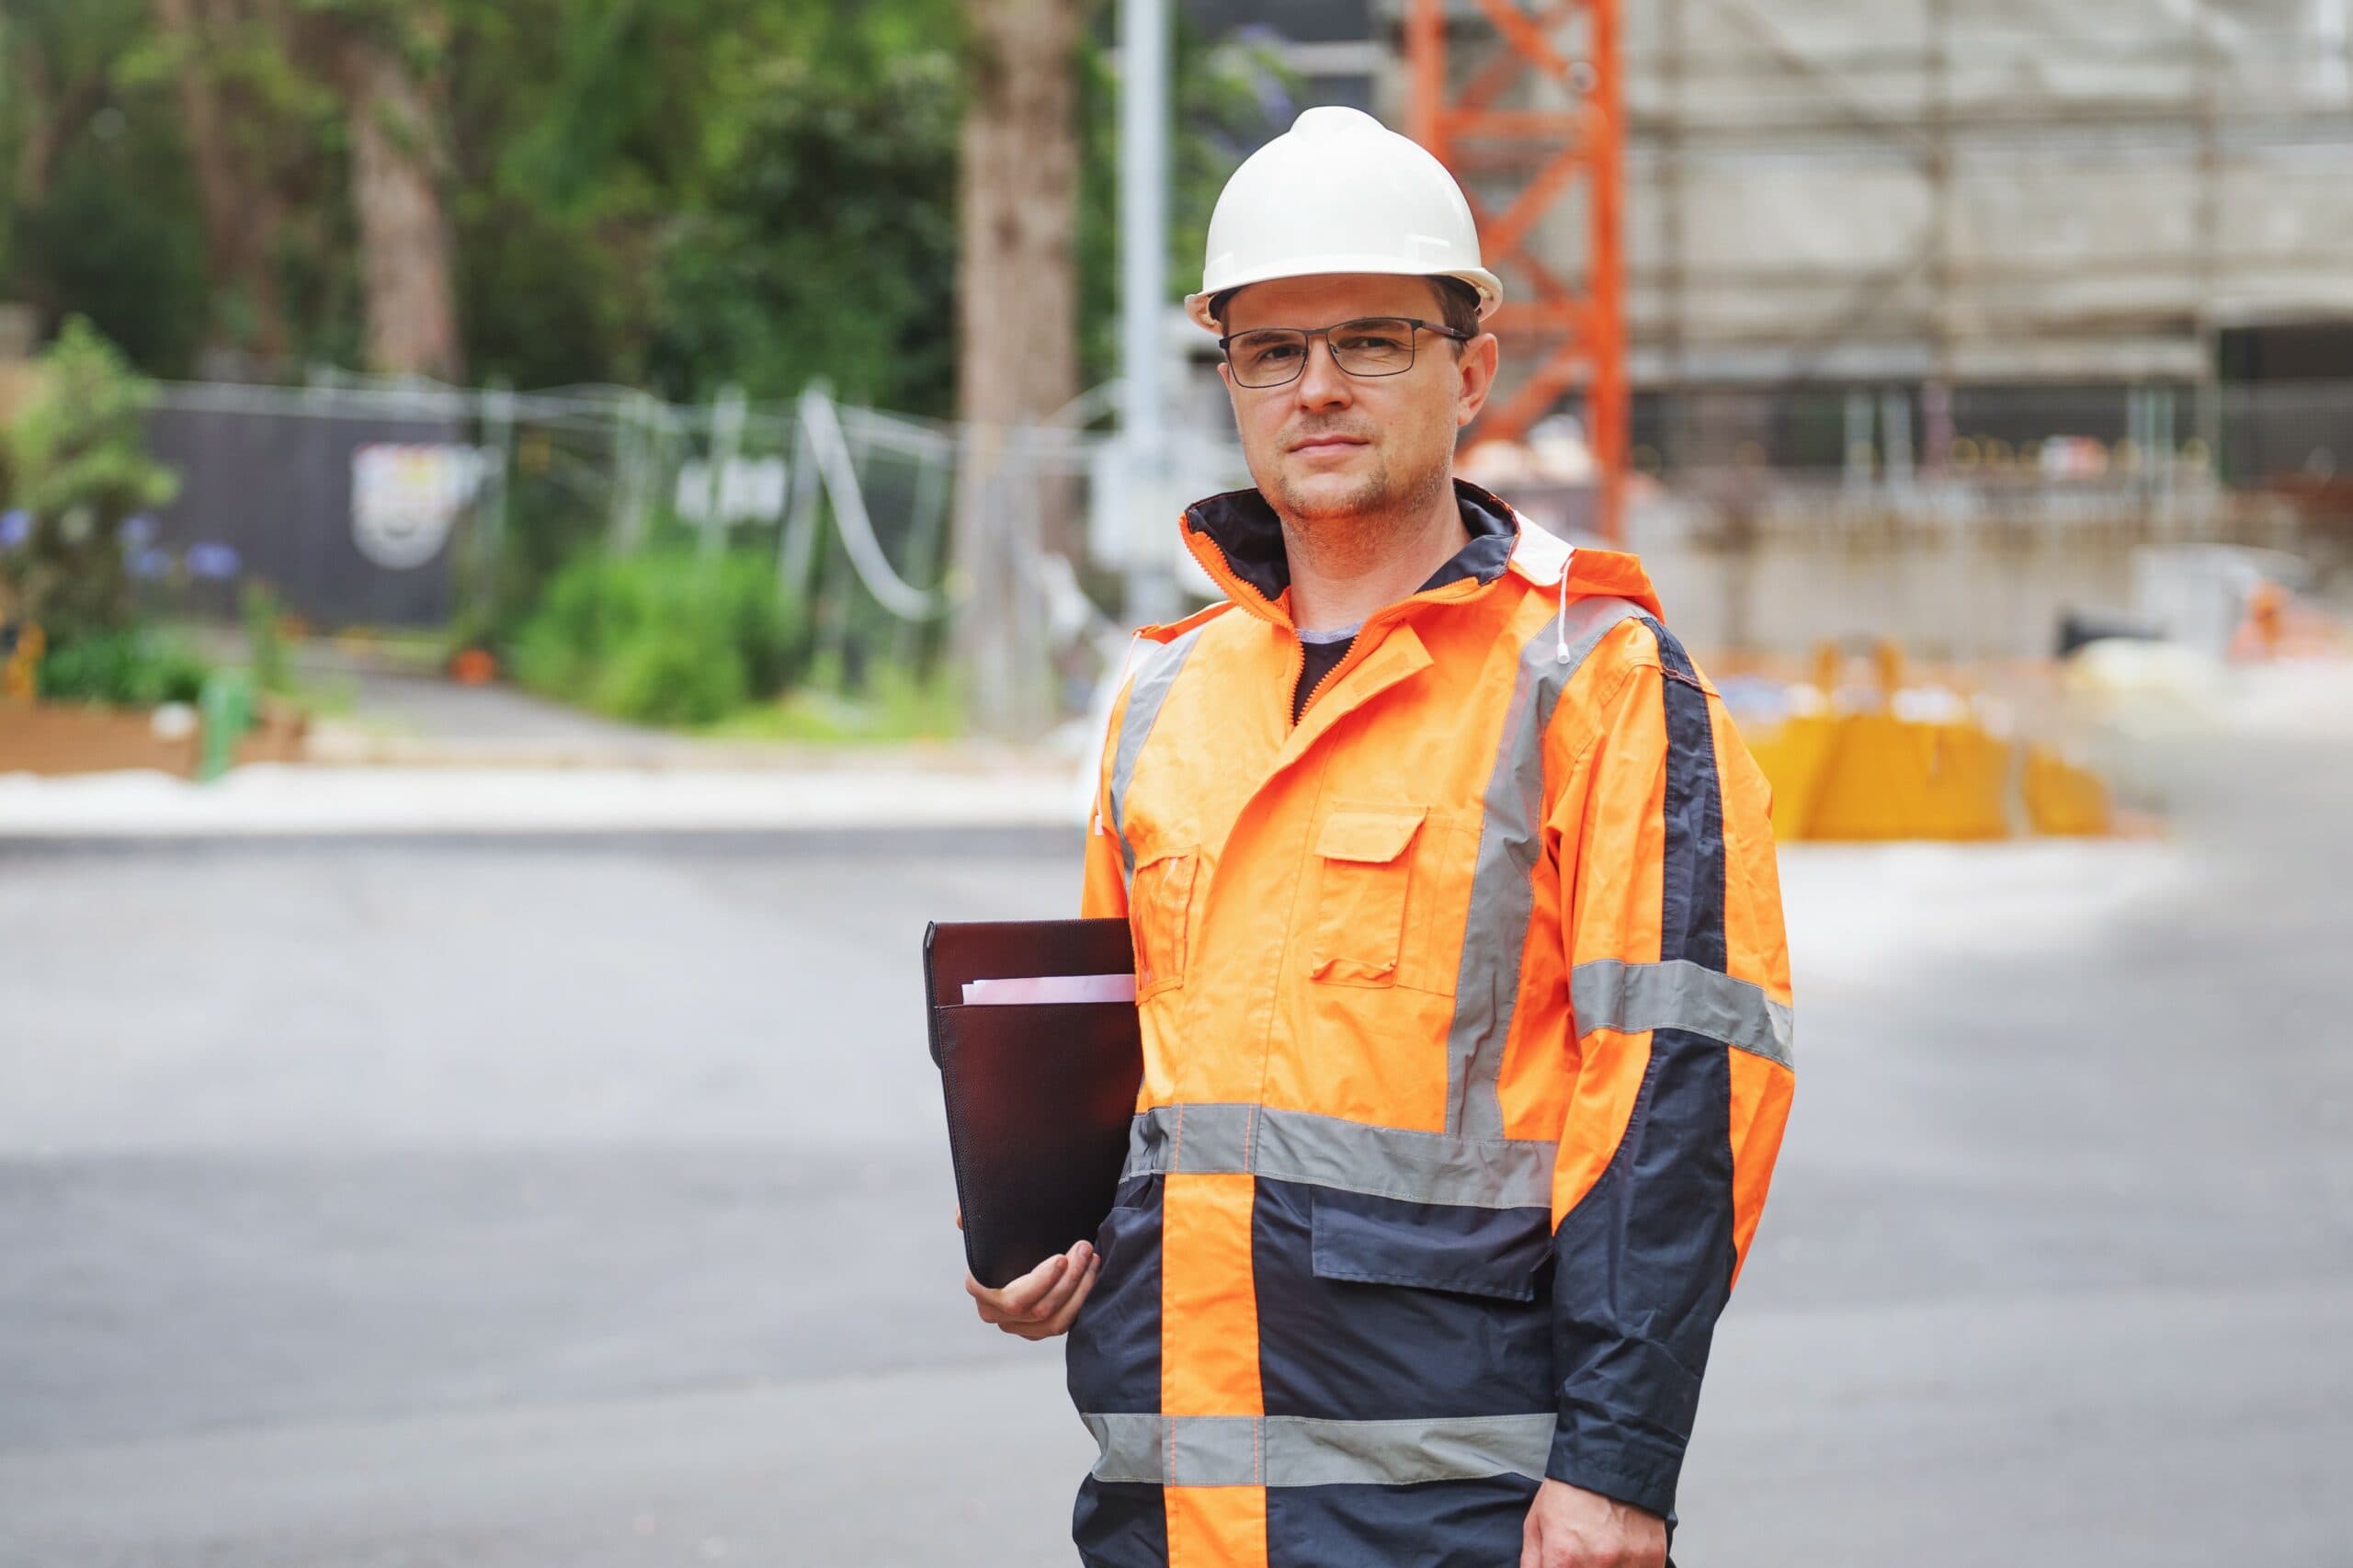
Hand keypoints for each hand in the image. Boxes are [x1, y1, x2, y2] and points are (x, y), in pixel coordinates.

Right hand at [960, 1208, 1098, 1339]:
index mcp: (979, 1285)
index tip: (1062, 1257)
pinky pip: (1062, 1325)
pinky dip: (1081, 1301)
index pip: (1013, 1299)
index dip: (1041, 1282)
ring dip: (1079, 1291)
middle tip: (1085, 1249)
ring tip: (1092, 1260)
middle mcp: (993, 1312)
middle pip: (1038, 1309)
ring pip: (1053, 1322)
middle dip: (1069, 1279)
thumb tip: (961, 1217)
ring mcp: (1016, 1326)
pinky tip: (1092, 1275)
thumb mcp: (989, 1218)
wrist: (1021, 1245)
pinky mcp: (1036, 1330)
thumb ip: (974, 1213)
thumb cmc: (1004, 1229)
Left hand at [1521, 1478, 1666, 1567]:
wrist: (1611, 1459)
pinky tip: (1622, 1554)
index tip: (1563, 1565)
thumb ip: (1533, 1561)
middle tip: (1582, 1554)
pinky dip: (1629, 1567)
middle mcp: (1597, 1563)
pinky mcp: (1652, 1558)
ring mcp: (1628, 1562)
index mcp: (1564, 1556)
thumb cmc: (1572, 1489)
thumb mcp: (1537, 1522)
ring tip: (1603, 1552)